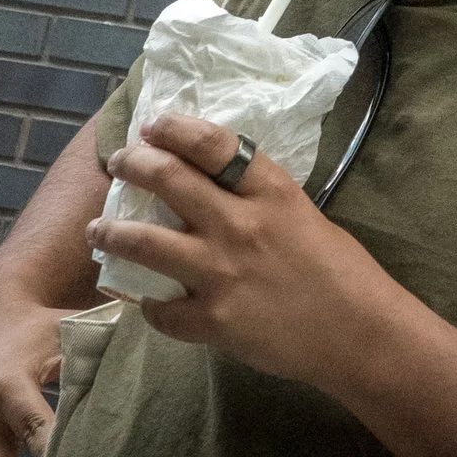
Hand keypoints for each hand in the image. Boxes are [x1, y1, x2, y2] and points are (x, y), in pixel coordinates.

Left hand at [85, 114, 400, 390]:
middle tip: (120, 163)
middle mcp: (239, 224)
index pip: (211, 143)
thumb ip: (257, 198)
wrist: (358, 332)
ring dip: (110, 232)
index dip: (173, 127)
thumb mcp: (301, 213)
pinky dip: (148, 304)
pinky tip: (145, 301)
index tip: (154, 125)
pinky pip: (159, 309)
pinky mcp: (211, 320)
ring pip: (143, 242)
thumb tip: (213, 183)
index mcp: (270, 191)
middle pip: (167, 179)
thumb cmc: (340, 269)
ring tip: (98, 230)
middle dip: (132, 164)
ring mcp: (221, 273)